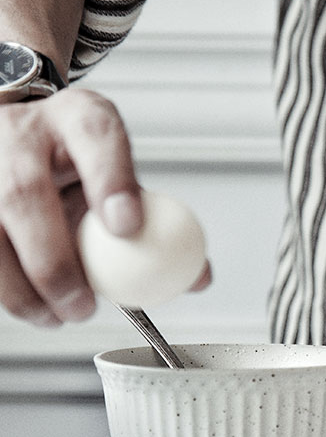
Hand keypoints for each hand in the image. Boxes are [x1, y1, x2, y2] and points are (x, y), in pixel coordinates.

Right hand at [0, 87, 143, 325]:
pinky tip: (31, 306)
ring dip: (22, 286)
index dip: (112, 182)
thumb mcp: (121, 178)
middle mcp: (21, 132)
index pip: (97, 138)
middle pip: (25, 192)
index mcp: (78, 120)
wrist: (22, 137)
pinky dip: (6, 287)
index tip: (128, 226)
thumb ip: (159, 223)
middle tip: (84, 304)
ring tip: (57, 316)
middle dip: (55, 262)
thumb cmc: (78, 164)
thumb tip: (195, 276)